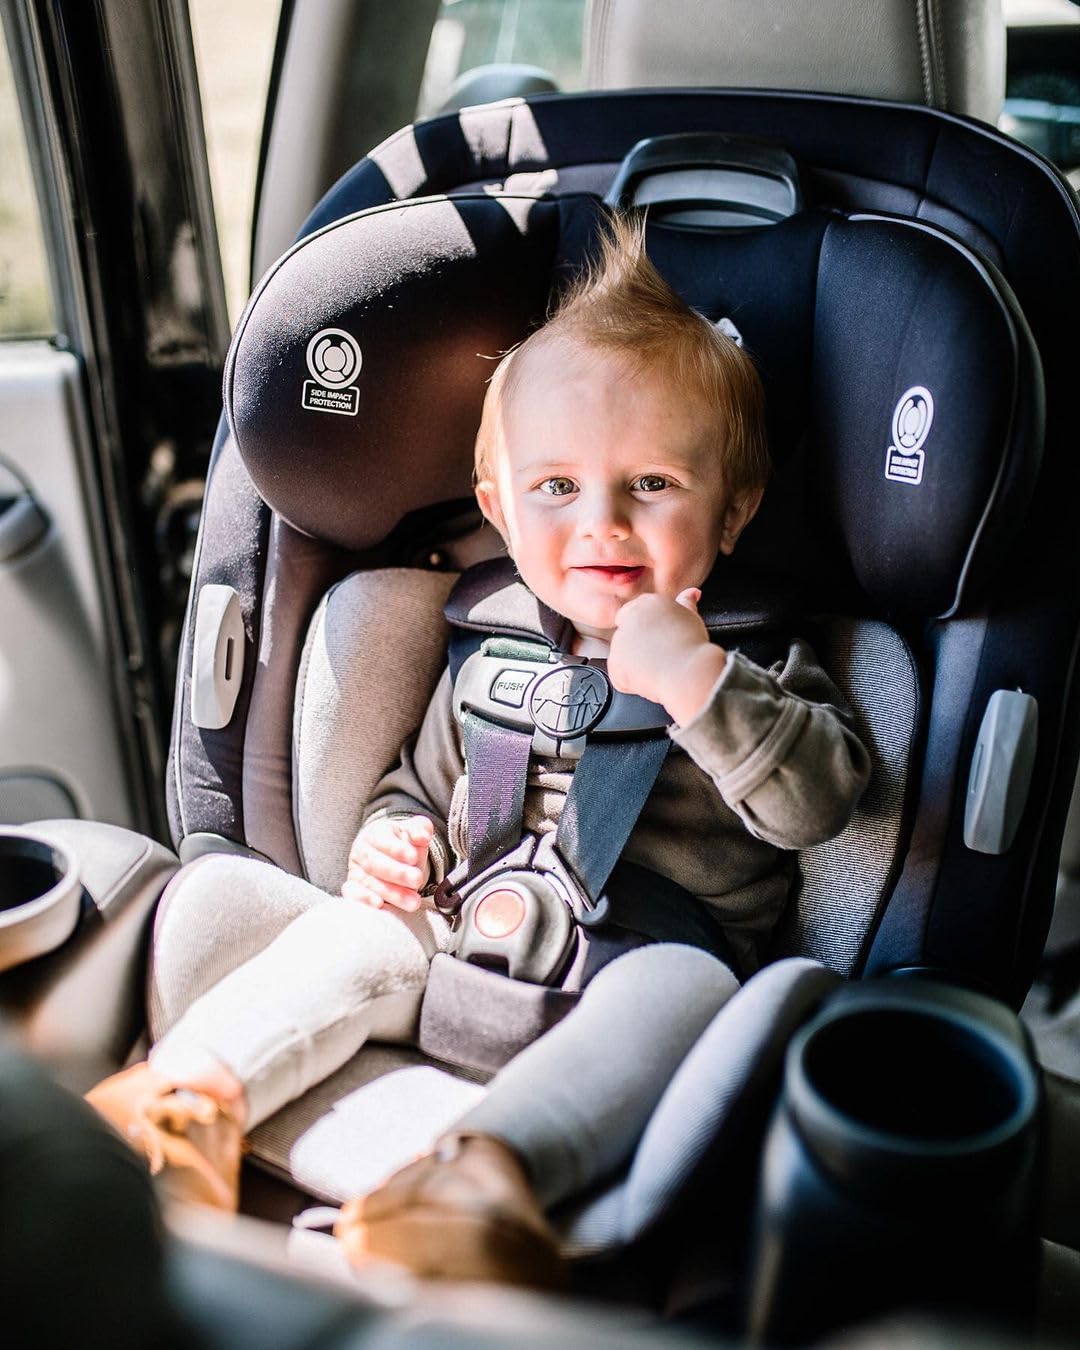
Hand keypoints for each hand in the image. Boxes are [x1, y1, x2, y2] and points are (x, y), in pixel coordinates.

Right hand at [341, 814, 432, 912]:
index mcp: (375, 834)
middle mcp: (362, 852)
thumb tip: (424, 835)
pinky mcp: (354, 889)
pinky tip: (379, 905)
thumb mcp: (412, 832)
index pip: (382, 840)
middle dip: (398, 873)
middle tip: (417, 879)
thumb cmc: (402, 844)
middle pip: (375, 863)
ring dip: (392, 893)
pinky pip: (354, 895)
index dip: (397, 849)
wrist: (390, 856)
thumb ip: (420, 829)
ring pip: (369, 882)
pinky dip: (364, 900)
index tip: (413, 857)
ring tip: (413, 901)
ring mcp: (356, 871)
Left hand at [608, 588, 726, 724]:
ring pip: (624, 656)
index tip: (658, 640)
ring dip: (636, 664)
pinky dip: (632, 682)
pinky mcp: (614, 663)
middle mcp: (630, 618)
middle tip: (661, 656)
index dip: (646, 630)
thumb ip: (686, 603)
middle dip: (639, 647)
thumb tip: (691, 593)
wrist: (688, 672)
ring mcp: (619, 641)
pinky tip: (651, 678)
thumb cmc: (693, 647)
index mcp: (648, 603)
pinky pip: (621, 676)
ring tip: (659, 667)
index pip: (636, 612)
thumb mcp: (692, 617)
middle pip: (628, 634)